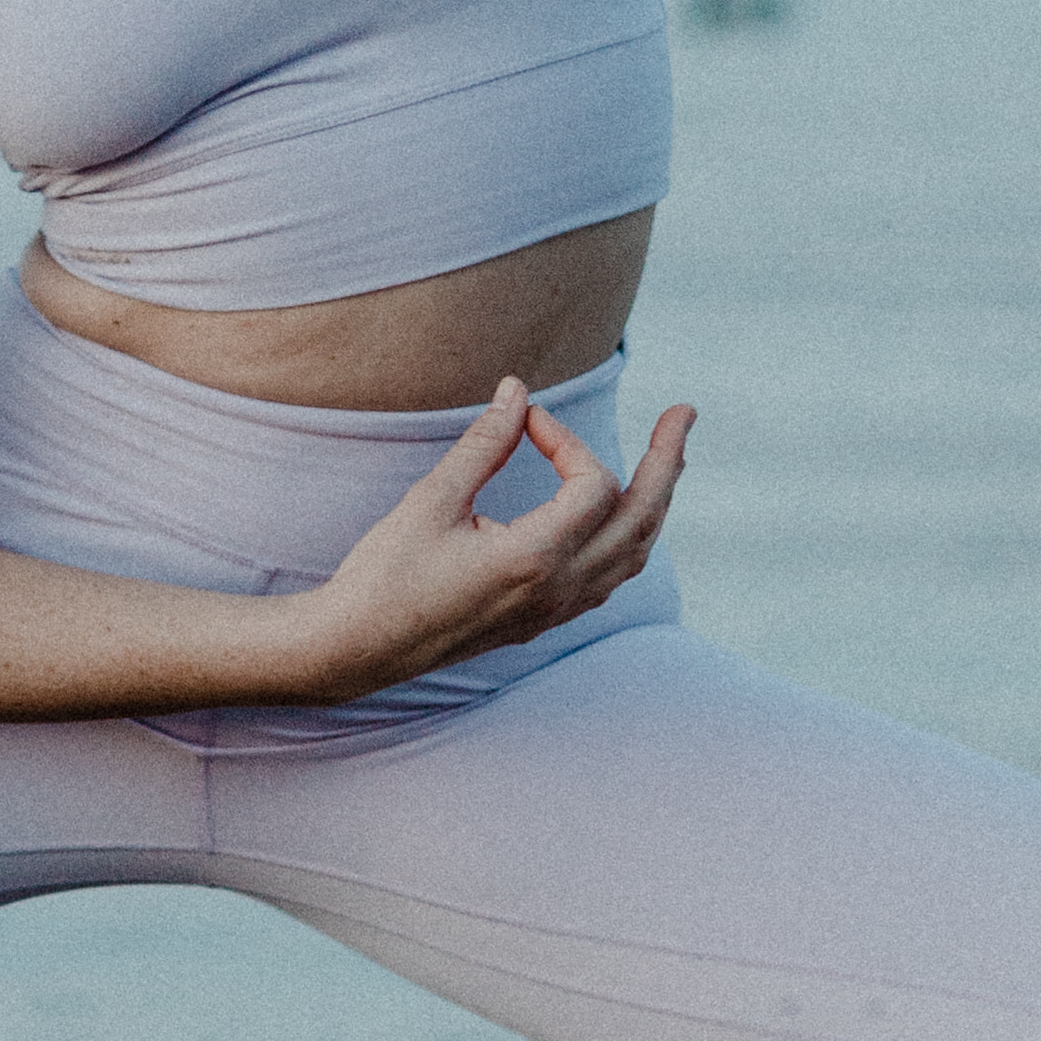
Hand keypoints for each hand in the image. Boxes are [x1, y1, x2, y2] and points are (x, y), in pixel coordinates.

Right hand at [286, 381, 692, 696]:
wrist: (358, 649)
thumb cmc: (386, 574)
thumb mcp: (432, 501)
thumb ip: (484, 444)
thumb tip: (518, 391)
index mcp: (533, 559)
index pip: (593, 485)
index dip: (567, 438)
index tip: (525, 419)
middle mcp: (557, 589)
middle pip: (641, 520)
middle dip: (666, 463)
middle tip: (682, 414)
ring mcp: (555, 609)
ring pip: (634, 554)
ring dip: (654, 502)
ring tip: (666, 458)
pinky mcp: (543, 619)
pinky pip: (610, 578)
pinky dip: (628, 538)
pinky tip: (620, 515)